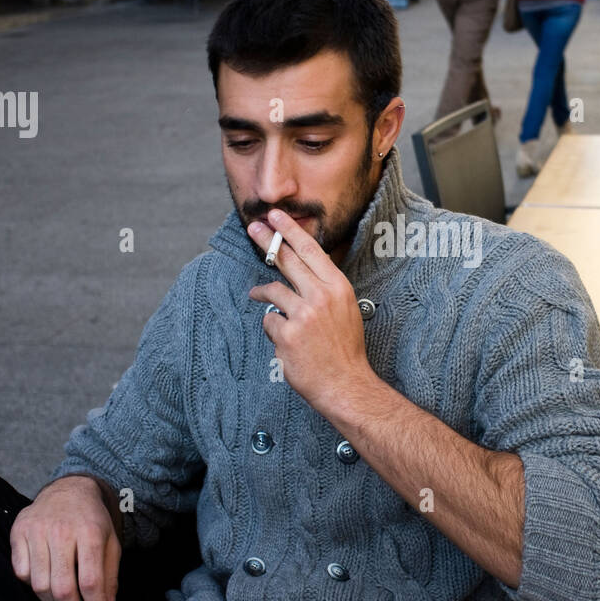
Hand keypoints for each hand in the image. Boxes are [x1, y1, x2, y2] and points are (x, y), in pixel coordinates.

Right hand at [10, 476, 121, 600]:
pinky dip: (34, 587)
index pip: (91, 582)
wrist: (69, 490)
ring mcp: (36, 531)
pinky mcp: (18, 533)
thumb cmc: (92, 522)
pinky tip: (48, 585)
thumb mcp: (111, 545)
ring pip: (39, 585)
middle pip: (62, 588)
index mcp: (90, 532)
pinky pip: (21, 573)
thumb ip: (110, 580)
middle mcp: (61, 531)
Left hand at [247, 209, 373, 413]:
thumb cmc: (344, 349)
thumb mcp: (344, 309)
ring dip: (264, 294)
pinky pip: (269, 321)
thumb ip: (323, 288)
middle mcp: (321, 296)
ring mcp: (304, 315)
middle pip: (287, 260)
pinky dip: (273, 330)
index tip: (275, 216)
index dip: (290, 231)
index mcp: (338, 287)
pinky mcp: (288, 334)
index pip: (311, 250)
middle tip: (253, 228)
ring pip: (273, 292)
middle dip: (267, 241)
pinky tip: (286, 342)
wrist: (346, 384)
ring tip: (260, 297)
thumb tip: (299, 271)